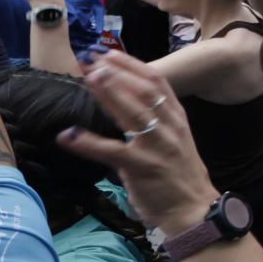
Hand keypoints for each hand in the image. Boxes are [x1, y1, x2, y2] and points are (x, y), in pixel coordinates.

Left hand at [59, 52, 219, 233]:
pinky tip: (69, 135)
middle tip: (92, 59)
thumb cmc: (179, 174)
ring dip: (109, 93)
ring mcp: (157, 146)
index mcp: (177, 118)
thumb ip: (156, 119)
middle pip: (144, 91)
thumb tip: (125, 99)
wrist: (193, 208)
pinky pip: (111, 151)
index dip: (132, 65)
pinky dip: (88, 143)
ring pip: (132, 113)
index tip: (110, 53)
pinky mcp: (142, 167)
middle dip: (117, 72)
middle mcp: (169, 127)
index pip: (157, 82)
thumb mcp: (174, 139)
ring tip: (89, 77)